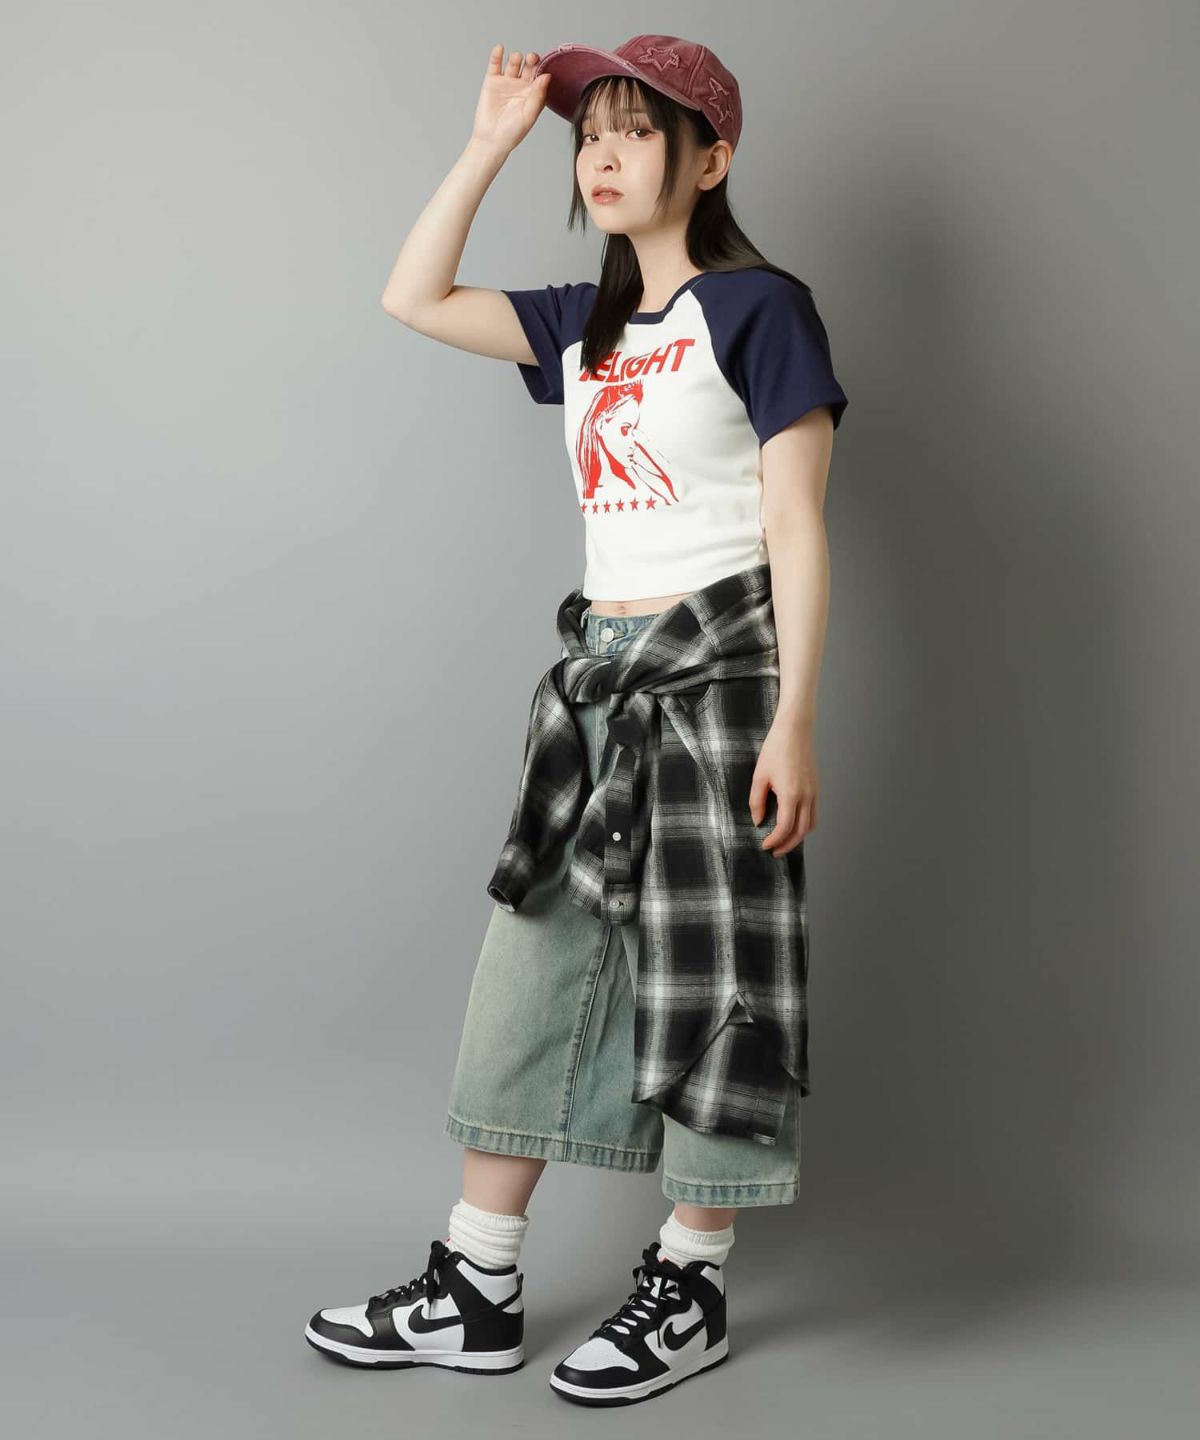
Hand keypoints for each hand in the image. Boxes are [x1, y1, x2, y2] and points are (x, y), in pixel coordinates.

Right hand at [470, 44, 552, 157]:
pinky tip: (500, 49)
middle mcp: (521, 86)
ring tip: (516, 59)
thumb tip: (547, 76)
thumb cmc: (512, 133)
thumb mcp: (529, 115)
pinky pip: (495, 64)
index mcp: (533, 94)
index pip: (540, 75)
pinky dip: (497, 55)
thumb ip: (538, 95)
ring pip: (513, 63)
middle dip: (531, 59)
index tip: (543, 65)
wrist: (491, 140)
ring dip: (516, 57)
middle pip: (528, 66)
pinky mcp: (491, 81)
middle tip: (532, 58)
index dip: (542, 68)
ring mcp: (506, 82)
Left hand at [749, 718, 817, 856]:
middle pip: (801, 831)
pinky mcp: (816, 787)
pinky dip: (805, 824)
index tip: (765, 846)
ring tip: (784, 842)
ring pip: (811, 824)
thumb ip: (757, 801)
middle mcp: (806, 796)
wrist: (795, 730)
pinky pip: (814, 813)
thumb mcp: (759, 776)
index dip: (775, 840)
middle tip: (774, 851)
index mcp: (791, 794)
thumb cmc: (775, 750)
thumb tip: (758, 820)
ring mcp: (814, 792)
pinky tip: (793, 825)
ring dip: (798, 837)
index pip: (785, 827)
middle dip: (787, 845)